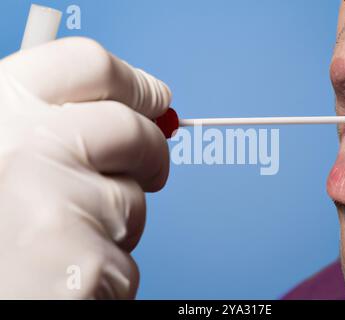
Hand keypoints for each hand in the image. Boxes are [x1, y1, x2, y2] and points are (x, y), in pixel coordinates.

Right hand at [0, 37, 171, 298]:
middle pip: (129, 128)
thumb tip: (136, 107)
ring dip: (118, 224)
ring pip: (132, 198)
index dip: (133, 83)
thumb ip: (55, 125)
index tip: (157, 98)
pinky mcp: (80, 265)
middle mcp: (16, 146)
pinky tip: (65, 280)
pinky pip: (126, 258)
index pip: (87, 64)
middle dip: (151, 153)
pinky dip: (108, 272)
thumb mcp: (2, 157)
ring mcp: (47, 202)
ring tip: (66, 246)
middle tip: (152, 170)